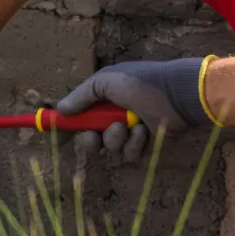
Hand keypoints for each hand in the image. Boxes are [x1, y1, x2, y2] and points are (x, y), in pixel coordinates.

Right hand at [56, 58, 210, 161]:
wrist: (178, 95)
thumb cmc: (142, 83)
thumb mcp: (106, 81)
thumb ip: (81, 96)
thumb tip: (60, 110)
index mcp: (105, 99)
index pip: (80, 114)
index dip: (69, 122)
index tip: (56, 128)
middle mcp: (114, 116)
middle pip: (90, 138)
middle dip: (89, 139)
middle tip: (92, 136)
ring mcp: (130, 132)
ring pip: (109, 148)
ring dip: (115, 138)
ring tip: (128, 125)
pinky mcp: (145, 146)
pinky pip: (129, 155)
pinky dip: (134, 144)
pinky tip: (144, 131)